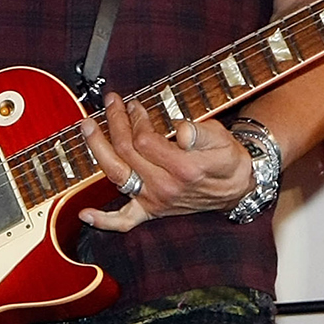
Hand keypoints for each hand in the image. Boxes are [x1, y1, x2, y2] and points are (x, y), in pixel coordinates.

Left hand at [78, 93, 255, 231]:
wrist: (237, 188)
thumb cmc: (227, 160)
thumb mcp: (222, 140)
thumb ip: (201, 133)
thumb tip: (181, 131)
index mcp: (184, 168)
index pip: (144, 139)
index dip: (136, 118)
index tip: (135, 104)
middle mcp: (166, 187)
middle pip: (126, 151)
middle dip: (115, 122)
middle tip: (112, 103)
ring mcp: (155, 200)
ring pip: (116, 175)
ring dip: (97, 148)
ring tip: (87, 127)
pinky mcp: (151, 210)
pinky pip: (124, 221)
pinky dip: (104, 220)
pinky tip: (85, 215)